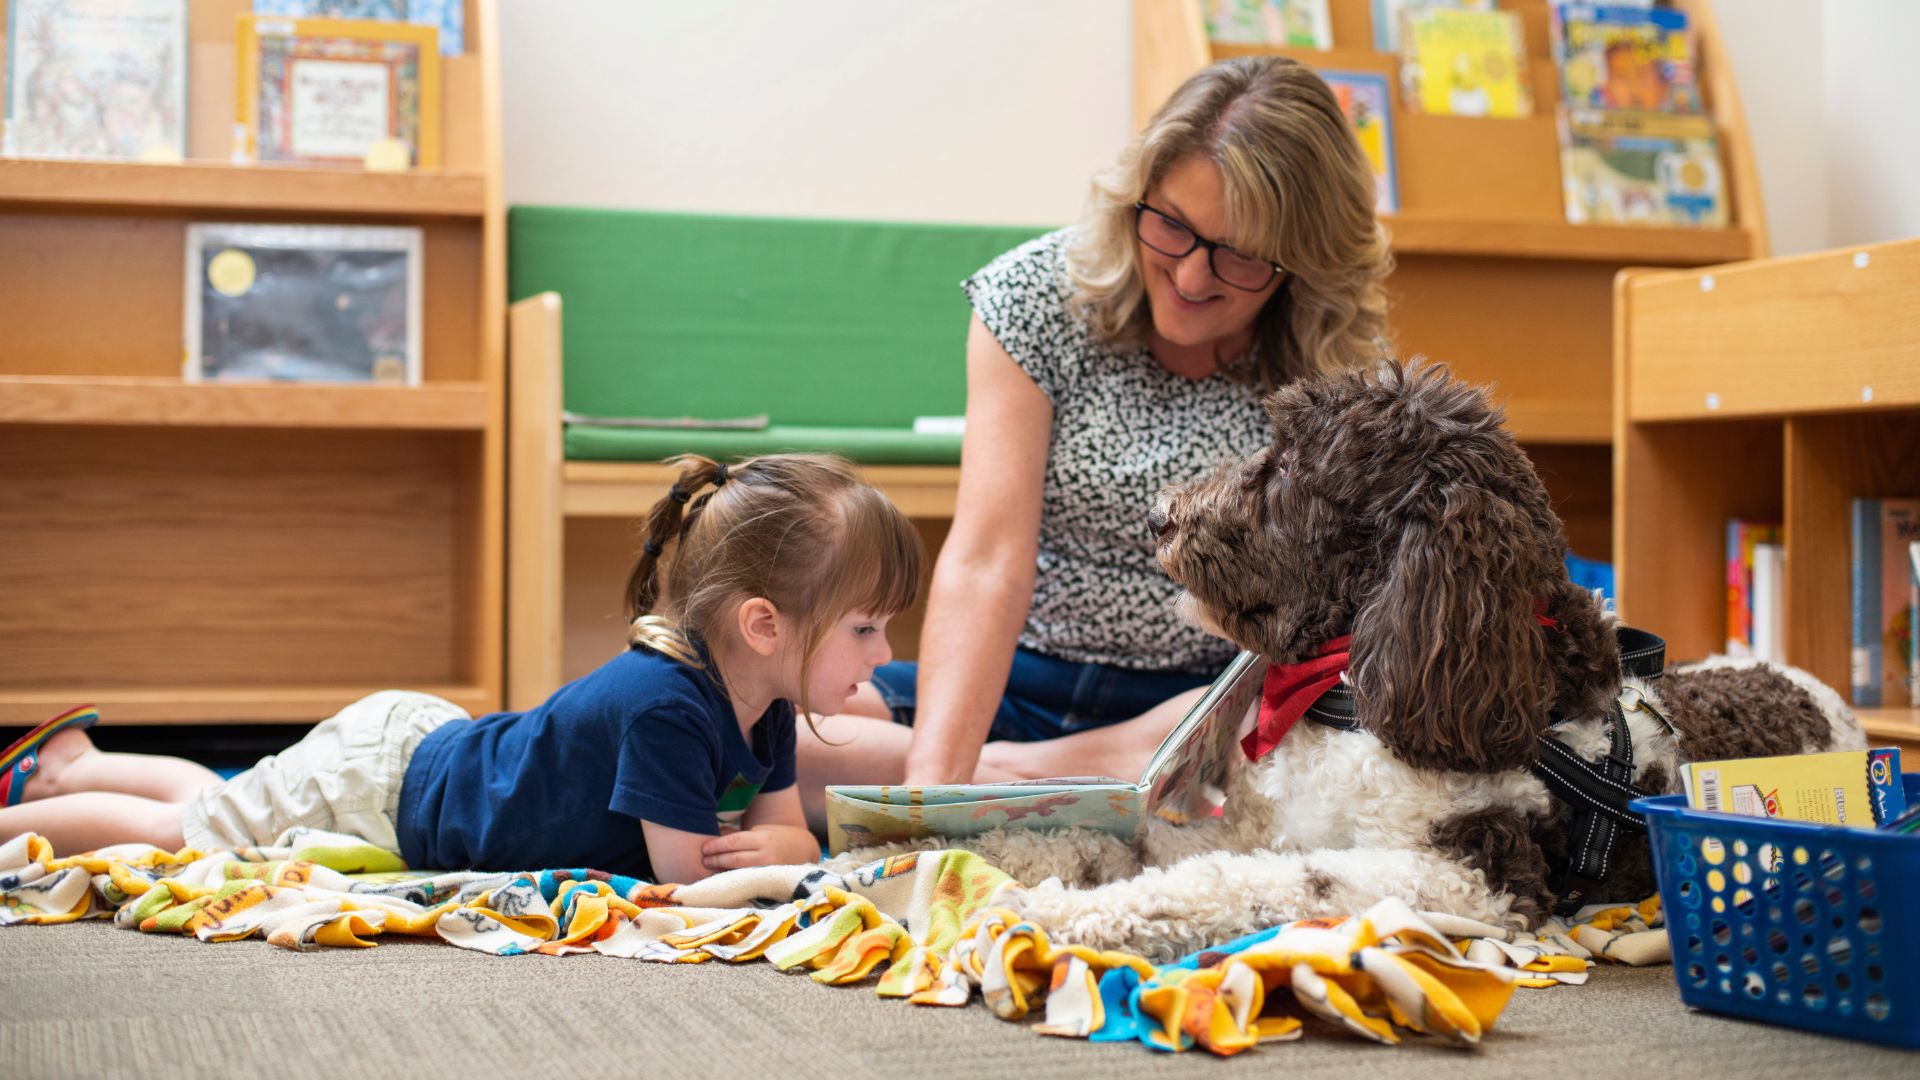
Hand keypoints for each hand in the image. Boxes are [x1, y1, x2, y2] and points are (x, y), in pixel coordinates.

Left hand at [699, 824, 818, 871]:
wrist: (803, 849)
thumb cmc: (776, 837)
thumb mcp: (760, 831)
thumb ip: (741, 837)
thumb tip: (715, 839)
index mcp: (763, 839)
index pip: (734, 842)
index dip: (717, 846)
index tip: (703, 849)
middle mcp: (767, 855)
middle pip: (735, 858)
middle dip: (716, 860)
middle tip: (703, 861)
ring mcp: (769, 871)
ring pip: (740, 872)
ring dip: (722, 871)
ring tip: (709, 871)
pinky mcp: (770, 882)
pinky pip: (748, 880)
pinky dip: (735, 880)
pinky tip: (724, 880)